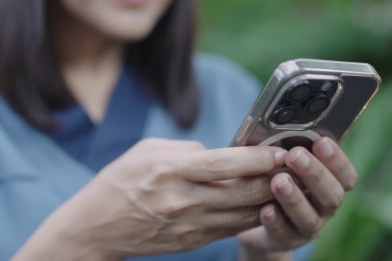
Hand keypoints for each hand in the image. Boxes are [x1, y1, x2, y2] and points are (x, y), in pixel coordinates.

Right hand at [23, 138, 287, 260]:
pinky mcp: (191, 242)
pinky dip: (250, 214)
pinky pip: (231, 228)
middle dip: (276, 179)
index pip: (226, 165)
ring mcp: (188, 226)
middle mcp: (183, 201)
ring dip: (269, 199)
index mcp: (170, 171)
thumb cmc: (117, 182)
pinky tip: (261, 201)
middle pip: (244, 192)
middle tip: (296, 165)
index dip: (260, 158)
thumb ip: (185, 149)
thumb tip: (219, 153)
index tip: (282, 150)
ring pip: (244, 214)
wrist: (95, 229)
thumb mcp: (144, 150)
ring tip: (287, 183)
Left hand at [236, 137, 357, 256]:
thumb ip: (285, 147)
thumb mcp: (281, 161)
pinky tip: (265, 209)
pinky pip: (285, 233)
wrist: (256, 216)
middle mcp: (324, 206)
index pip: (346, 175)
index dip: (337, 160)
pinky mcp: (287, 240)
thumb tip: (277, 126)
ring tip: (278, 181)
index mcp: (329, 183)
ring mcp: (308, 225)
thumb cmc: (272, 177)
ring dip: (294, 198)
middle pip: (331, 194)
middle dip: (314, 173)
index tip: (322, 142)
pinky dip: (275, 221)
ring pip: (310, 216)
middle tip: (294, 156)